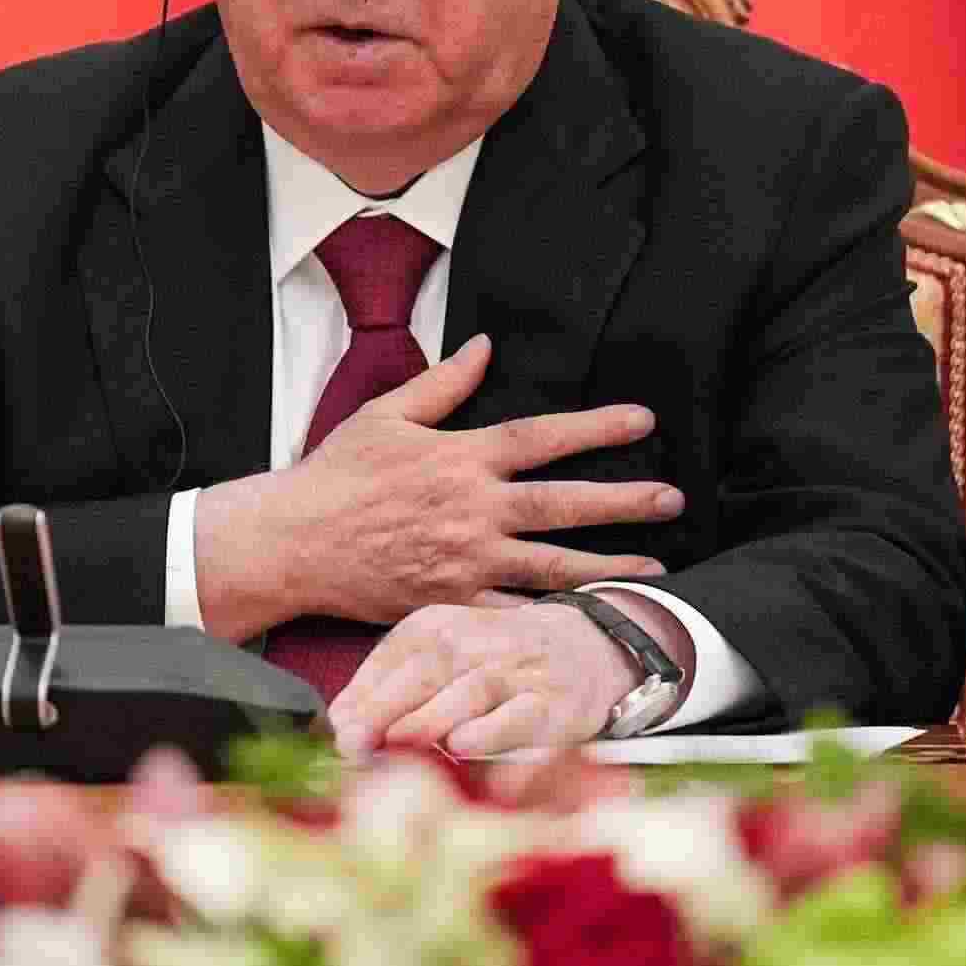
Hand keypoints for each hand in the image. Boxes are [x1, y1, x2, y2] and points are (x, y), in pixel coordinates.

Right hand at [191, 333, 678, 637]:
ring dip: (607, 565)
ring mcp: (464, 560)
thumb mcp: (386, 415)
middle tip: (672, 497)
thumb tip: (485, 346)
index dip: (596, 427)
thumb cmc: (336, 474)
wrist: (293, 541)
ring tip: (656, 569)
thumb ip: (443, 383)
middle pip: (562, 503)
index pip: (541, 437)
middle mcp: (471, 509)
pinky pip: (512, 614)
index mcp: (459, 457)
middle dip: (624, 501)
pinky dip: (553, 619)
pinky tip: (591, 619)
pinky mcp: (450, 602)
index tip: (644, 420)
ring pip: (551, 564)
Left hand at [326, 600, 638, 758]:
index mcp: (438, 626)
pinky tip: (466, 748)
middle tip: (357, 744)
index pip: (393, 657)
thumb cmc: (492, 662)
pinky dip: (494, 733)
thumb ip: (384, 689)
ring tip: (402, 742)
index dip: (364, 696)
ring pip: (472, 689)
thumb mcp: (436, 660)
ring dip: (434, 718)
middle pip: (428, 670)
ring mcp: (518, 671)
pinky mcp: (555, 703)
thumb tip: (337, 725)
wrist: (587, 647)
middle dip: (388, 708)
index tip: (340, 733)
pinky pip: (523, 717)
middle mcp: (477, 642)